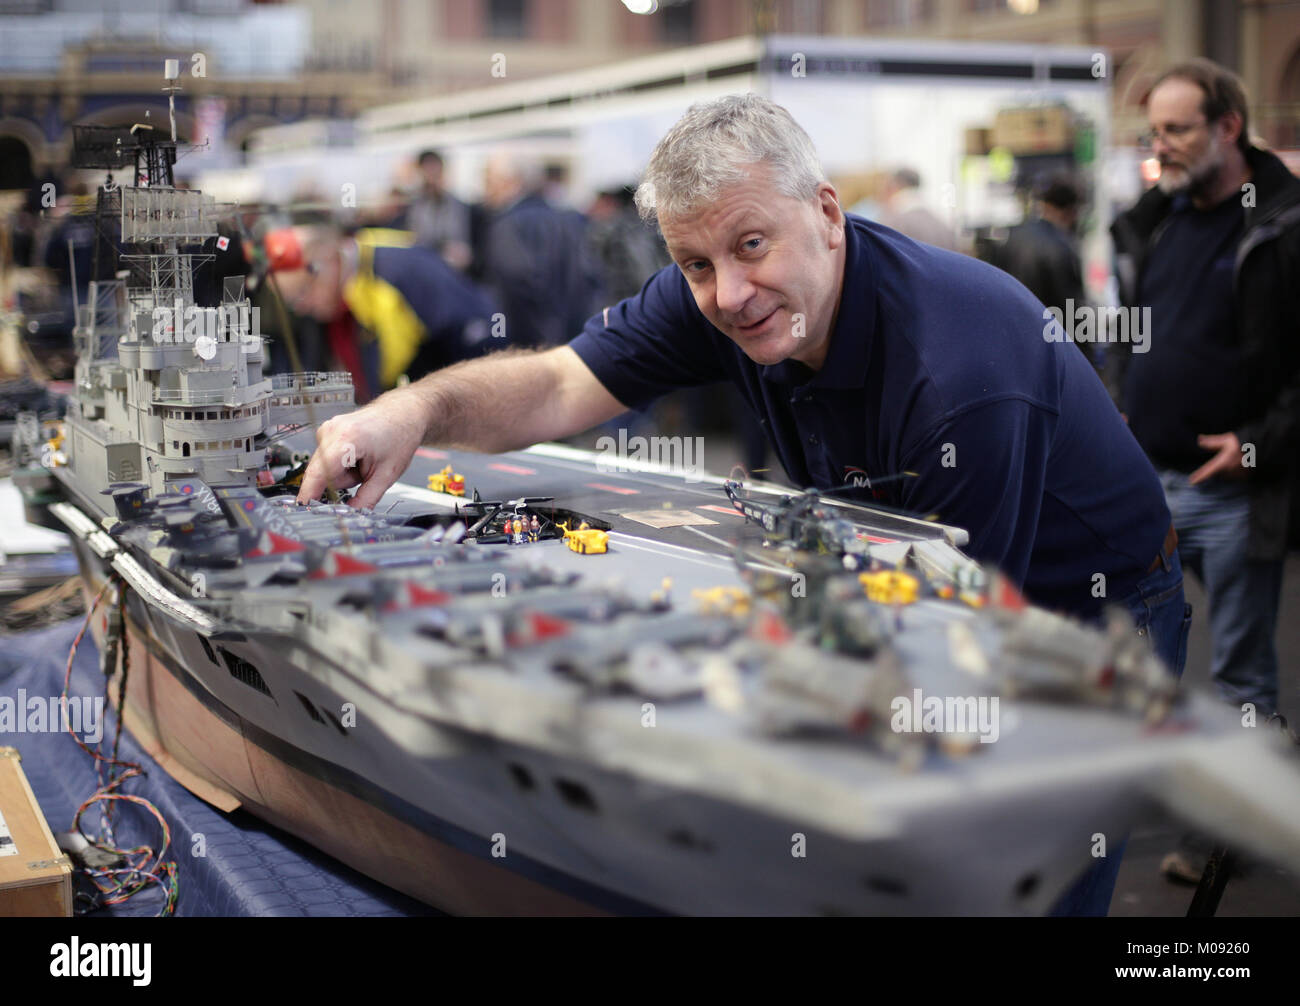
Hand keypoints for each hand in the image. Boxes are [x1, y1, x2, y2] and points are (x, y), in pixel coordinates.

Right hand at [297, 389, 431, 507]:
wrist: (403, 415)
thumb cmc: (399, 437)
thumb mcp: (387, 475)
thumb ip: (366, 499)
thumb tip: (350, 515)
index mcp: (347, 439)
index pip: (319, 473)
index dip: (310, 494)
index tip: (304, 509)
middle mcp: (332, 430)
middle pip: (321, 473)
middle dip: (340, 482)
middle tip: (364, 474)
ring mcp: (328, 428)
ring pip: (324, 468)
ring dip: (342, 473)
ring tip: (363, 462)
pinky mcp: (327, 430)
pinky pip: (326, 459)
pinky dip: (340, 464)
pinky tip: (357, 456)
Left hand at [1189, 432, 1247, 484]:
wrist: (1261, 449)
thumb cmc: (1243, 443)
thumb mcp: (1226, 440)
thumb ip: (1212, 442)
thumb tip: (1199, 441)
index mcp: (1222, 463)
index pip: (1207, 472)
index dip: (1199, 477)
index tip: (1192, 482)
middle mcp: (1229, 471)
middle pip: (1217, 473)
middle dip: (1218, 467)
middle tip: (1226, 457)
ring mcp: (1237, 475)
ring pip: (1226, 475)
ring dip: (1227, 469)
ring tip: (1234, 459)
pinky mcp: (1245, 477)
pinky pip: (1235, 476)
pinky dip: (1235, 471)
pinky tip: (1240, 463)